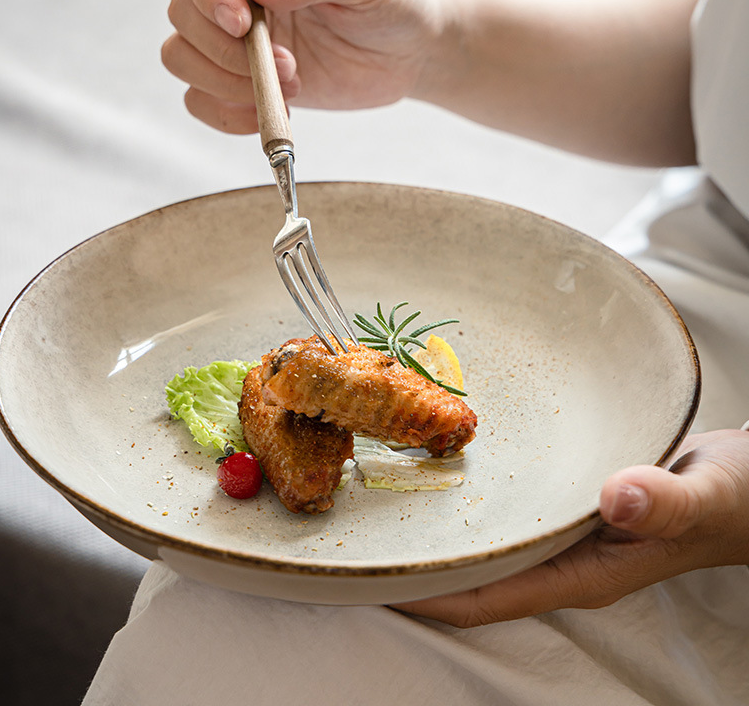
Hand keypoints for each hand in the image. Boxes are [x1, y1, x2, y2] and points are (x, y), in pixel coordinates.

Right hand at [161, 0, 442, 133]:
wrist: (410, 51)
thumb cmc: (392, 0)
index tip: (242, 23)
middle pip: (184, 12)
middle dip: (228, 51)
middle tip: (289, 67)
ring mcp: (236, 37)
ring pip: (182, 56)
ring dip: (226, 83)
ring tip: (290, 87)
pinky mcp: (242, 80)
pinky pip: (200, 99)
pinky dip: (225, 113)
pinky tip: (267, 111)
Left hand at [394, 428, 748, 626]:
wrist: (747, 483)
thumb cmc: (735, 498)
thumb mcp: (708, 495)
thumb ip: (666, 502)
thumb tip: (616, 497)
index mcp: (580, 574)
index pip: (483, 597)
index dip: (422, 594)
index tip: (366, 578)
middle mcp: (559, 558)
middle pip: (467, 575)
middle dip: (411, 563)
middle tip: (350, 534)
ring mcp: (557, 532)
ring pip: (479, 541)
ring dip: (432, 529)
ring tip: (375, 499)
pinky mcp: (560, 502)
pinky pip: (499, 507)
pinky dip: (465, 497)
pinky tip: (436, 463)